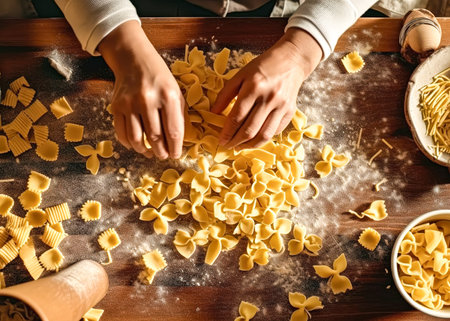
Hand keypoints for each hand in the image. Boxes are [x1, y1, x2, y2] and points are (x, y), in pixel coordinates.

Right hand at [98, 21, 184, 158]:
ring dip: (144, 150)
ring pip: (137, 138)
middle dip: (161, 151)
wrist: (134, 59)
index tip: (175, 155)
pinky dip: (129, 143)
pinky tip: (136, 145)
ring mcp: (130, 103)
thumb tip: (177, 142)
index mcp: (168, 96)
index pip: (173, 131)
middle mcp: (148, 100)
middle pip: (155, 137)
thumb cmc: (160, 78)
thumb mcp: (176, 91)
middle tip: (163, 156)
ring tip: (150, 153)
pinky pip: (121, 132)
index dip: (175, 148)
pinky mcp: (116, 105)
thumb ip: (178, 116)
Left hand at [211, 28, 321, 149]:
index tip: (220, 140)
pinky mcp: (290, 112)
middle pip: (250, 129)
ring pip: (264, 135)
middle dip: (236, 142)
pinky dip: (263, 138)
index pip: (237, 116)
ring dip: (249, 145)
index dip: (227, 132)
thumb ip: (225, 94)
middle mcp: (269, 98)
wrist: (291, 60)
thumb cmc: (262, 67)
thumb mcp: (240, 75)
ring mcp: (282, 106)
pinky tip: (254, 138)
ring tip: (239, 147)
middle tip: (228, 146)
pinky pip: (275, 131)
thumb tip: (213, 113)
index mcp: (254, 87)